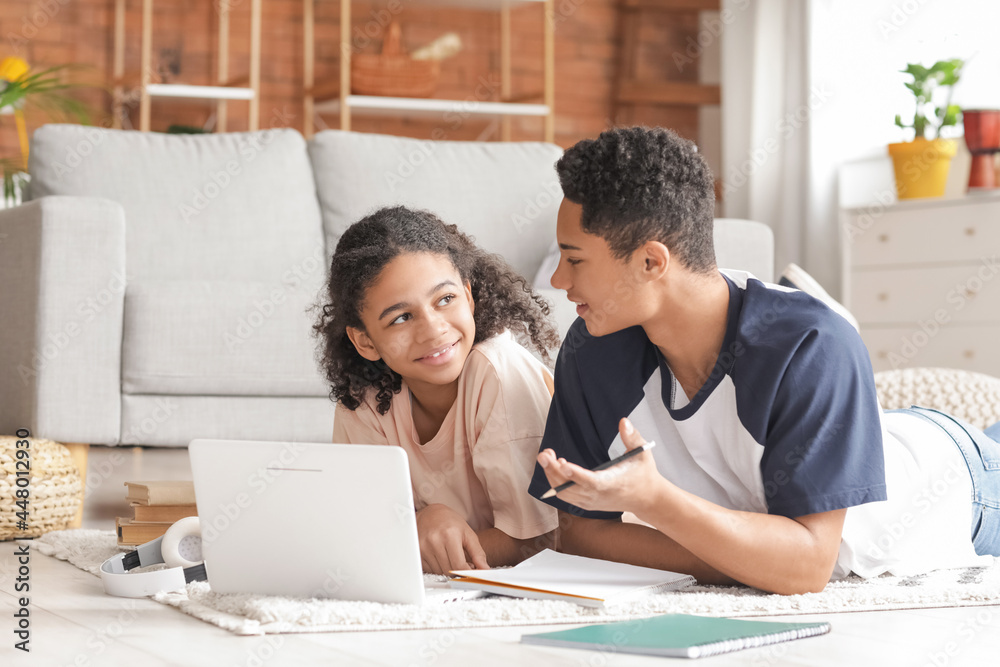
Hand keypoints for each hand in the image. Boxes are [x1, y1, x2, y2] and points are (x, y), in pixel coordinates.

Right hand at [415, 504, 489, 573]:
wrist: (430, 513)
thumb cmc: (450, 522)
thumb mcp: (468, 534)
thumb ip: (478, 553)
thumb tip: (485, 569)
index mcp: (450, 535)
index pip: (459, 565)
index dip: (468, 573)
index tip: (472, 575)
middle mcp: (434, 541)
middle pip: (449, 570)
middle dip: (458, 570)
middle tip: (463, 562)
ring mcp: (423, 547)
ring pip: (439, 571)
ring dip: (447, 569)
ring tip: (450, 556)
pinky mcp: (416, 552)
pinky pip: (429, 569)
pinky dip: (437, 566)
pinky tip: (440, 556)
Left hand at [537, 418, 666, 515]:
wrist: (647, 500)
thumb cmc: (644, 474)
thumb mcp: (642, 452)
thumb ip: (632, 436)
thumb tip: (623, 421)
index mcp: (612, 483)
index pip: (590, 481)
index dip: (574, 473)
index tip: (561, 462)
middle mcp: (598, 495)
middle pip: (570, 487)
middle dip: (553, 471)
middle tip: (544, 454)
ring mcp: (591, 502)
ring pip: (564, 493)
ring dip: (552, 476)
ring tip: (547, 457)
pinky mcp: (588, 505)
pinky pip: (566, 497)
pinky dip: (557, 484)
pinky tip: (557, 467)